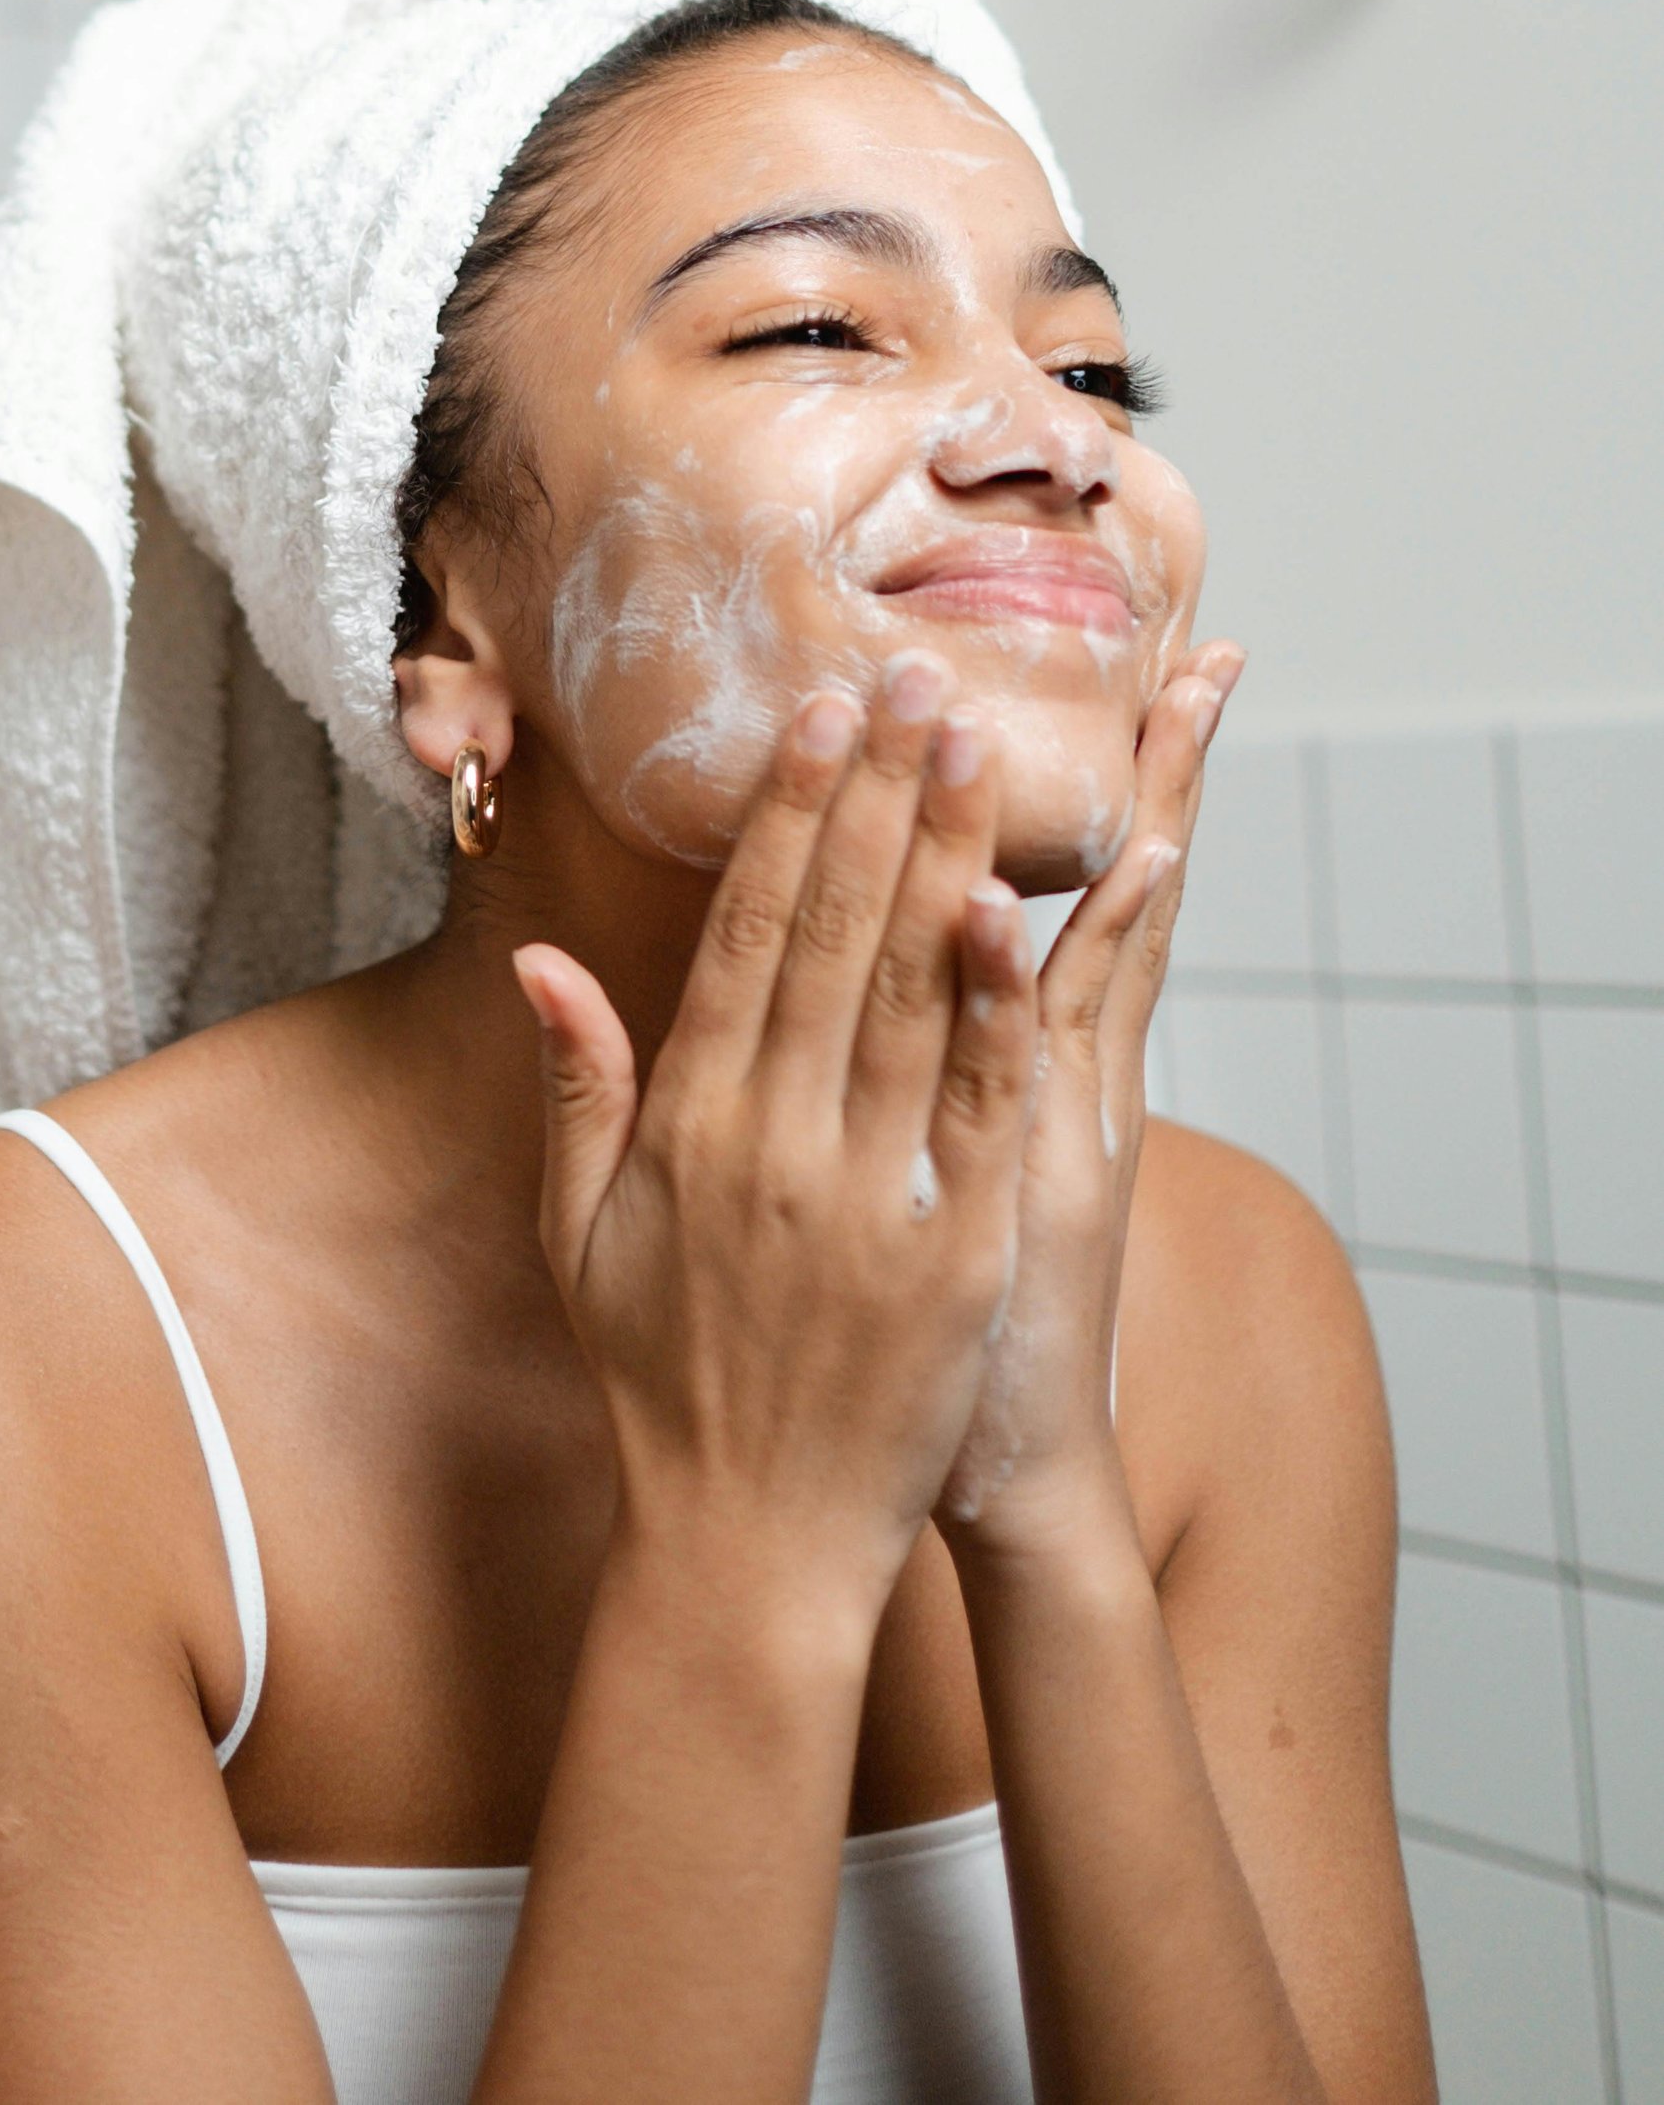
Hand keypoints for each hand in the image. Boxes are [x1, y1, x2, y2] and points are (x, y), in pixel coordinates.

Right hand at [513, 659, 1038, 1621]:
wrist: (751, 1547)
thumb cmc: (661, 1386)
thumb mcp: (581, 1236)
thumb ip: (578, 1087)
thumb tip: (540, 962)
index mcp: (690, 1125)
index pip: (744, 933)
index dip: (782, 816)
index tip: (814, 716)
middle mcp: (775, 1141)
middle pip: (833, 932)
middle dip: (877, 795)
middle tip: (916, 680)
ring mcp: (868, 1195)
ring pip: (912, 991)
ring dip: (945, 858)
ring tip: (978, 747)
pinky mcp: (953, 1252)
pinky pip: (980, 1105)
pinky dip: (998, 1004)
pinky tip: (1018, 912)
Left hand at [936, 641, 1245, 1559]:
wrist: (958, 1470)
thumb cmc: (917, 1322)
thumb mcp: (941, 1164)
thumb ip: (939, 1040)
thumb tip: (922, 932)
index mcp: (1038, 1058)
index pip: (1088, 886)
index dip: (1129, 787)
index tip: (1176, 671)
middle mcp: (1066, 1075)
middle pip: (1122, 895)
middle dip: (1160, 777)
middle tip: (1207, 654)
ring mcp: (1050, 1125)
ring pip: (1099, 956)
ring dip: (1122, 835)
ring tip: (1163, 709)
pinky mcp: (1011, 1188)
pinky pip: (1009, 1068)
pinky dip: (1005, 987)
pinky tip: (1002, 905)